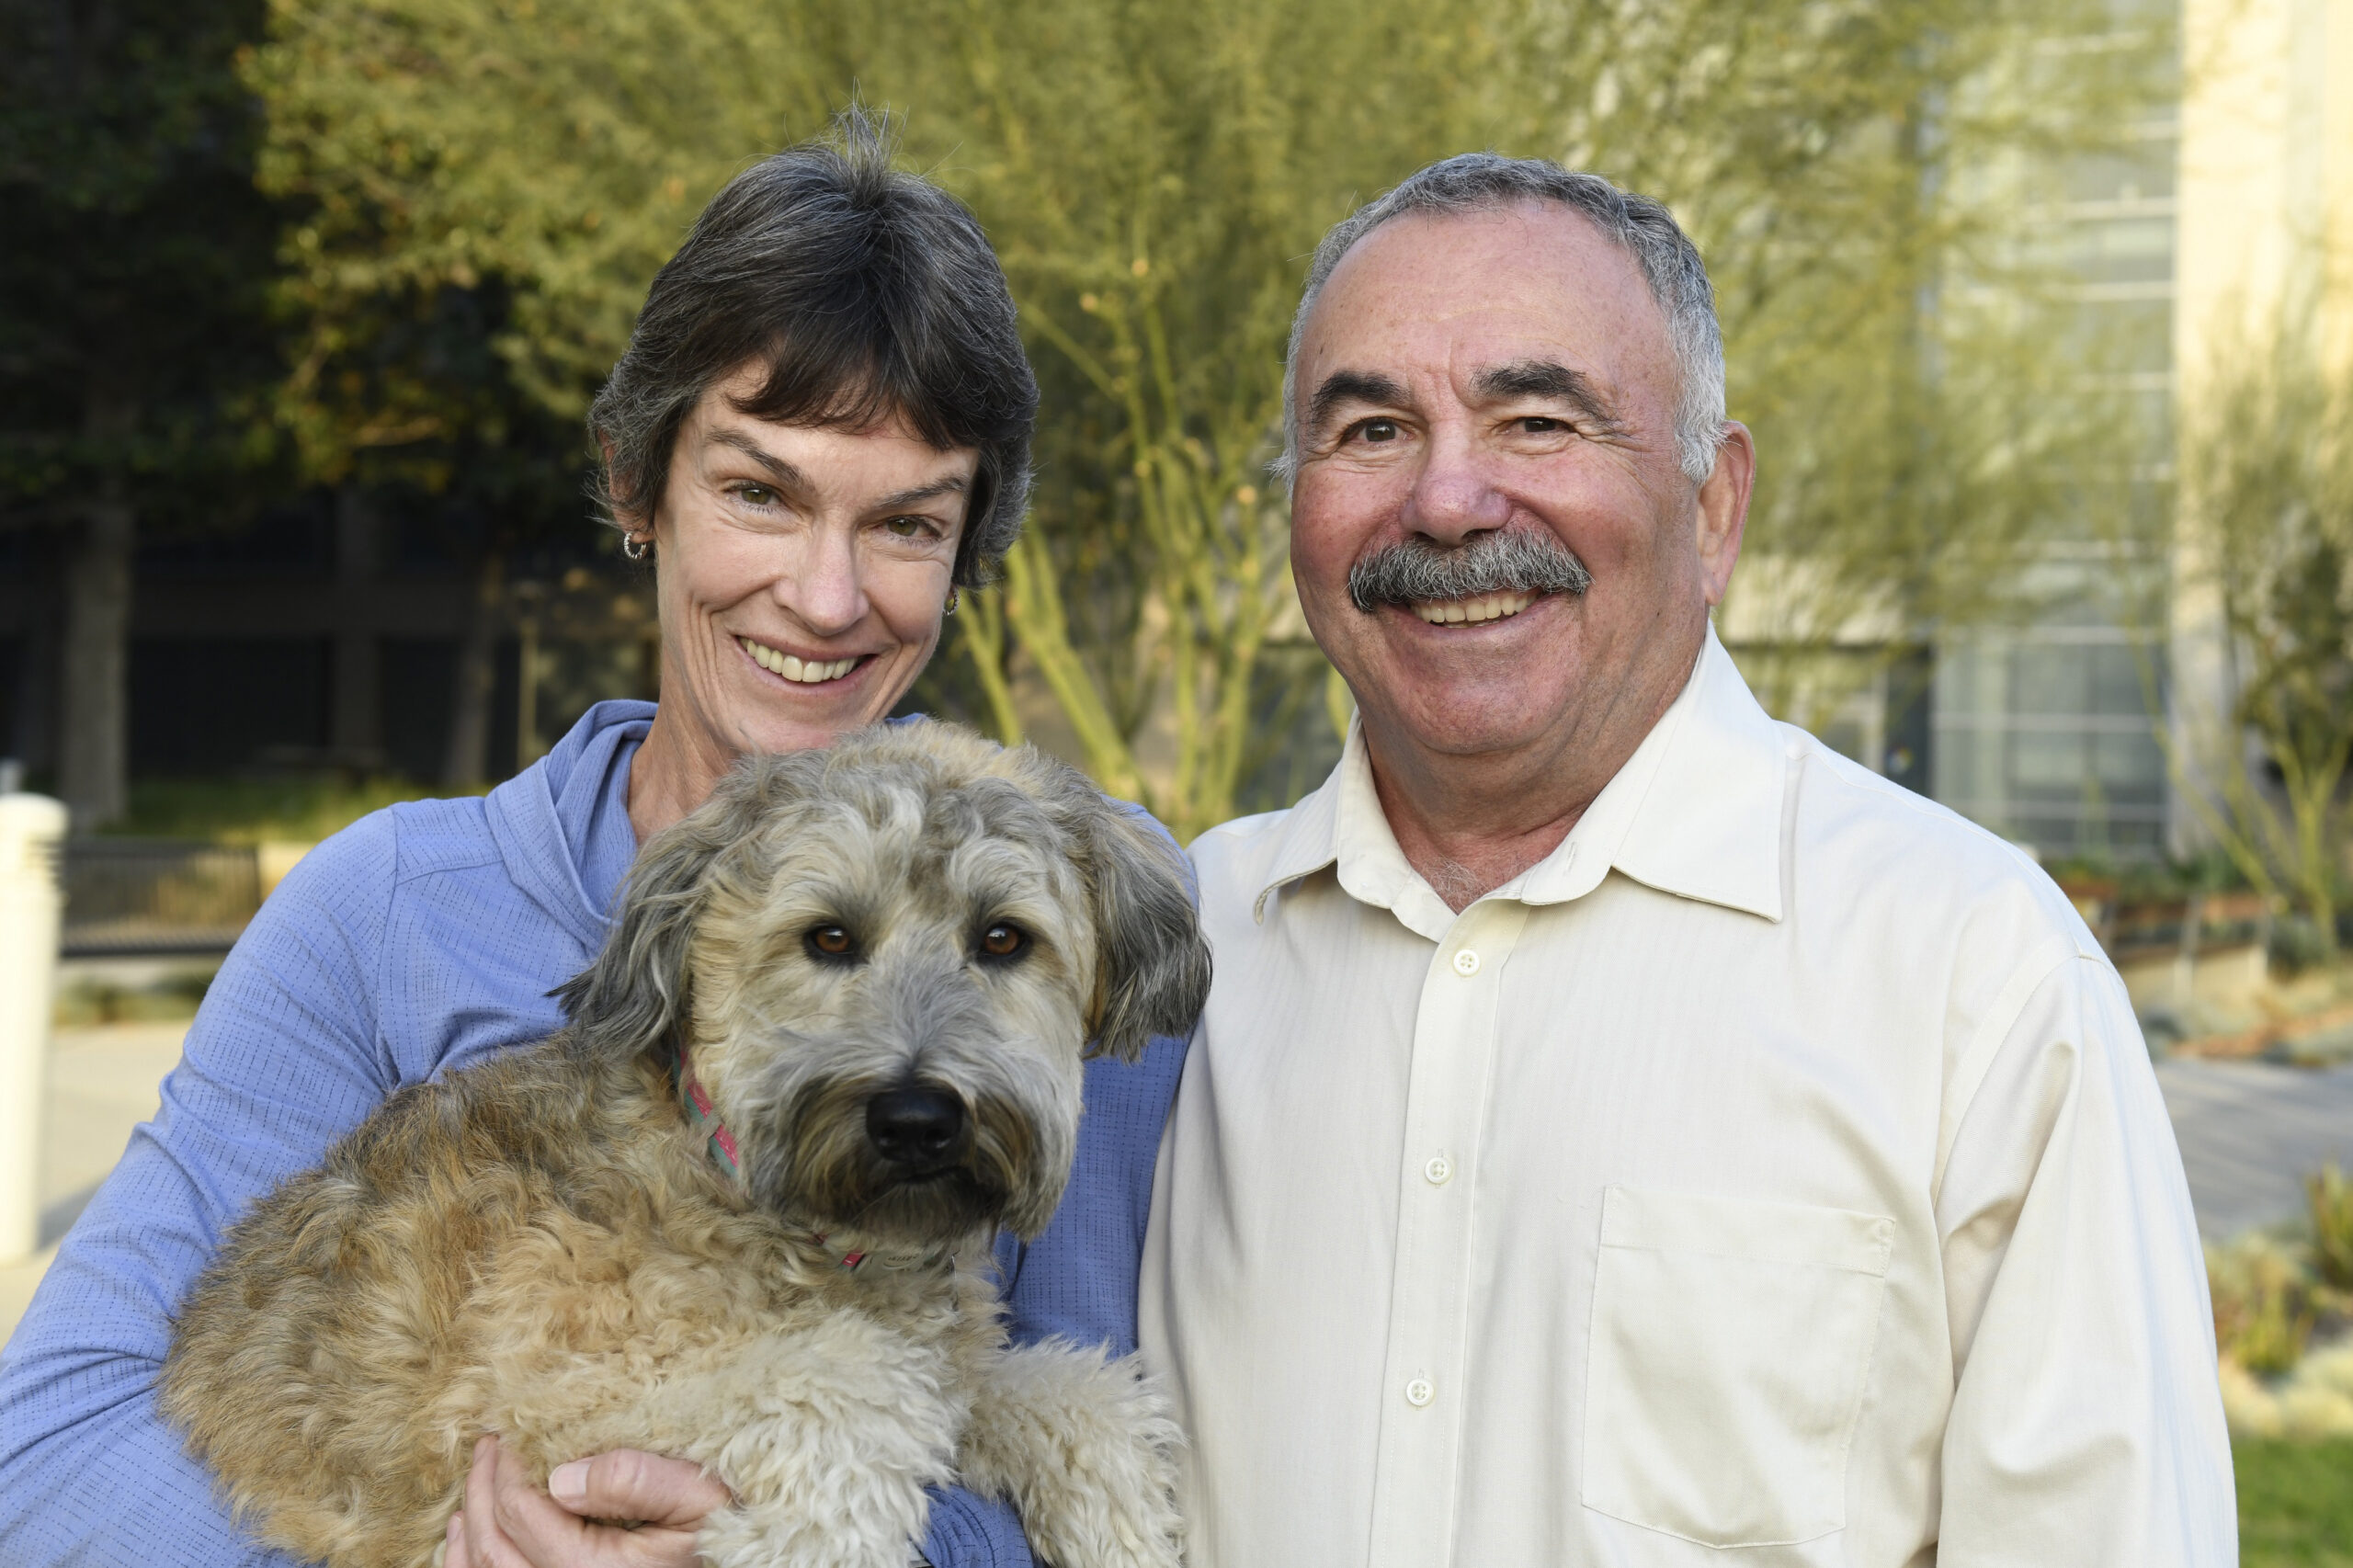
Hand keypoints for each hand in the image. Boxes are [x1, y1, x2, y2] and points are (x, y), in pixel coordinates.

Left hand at [444, 1435, 730, 1567]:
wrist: (746, 1553)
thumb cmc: (728, 1525)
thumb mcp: (698, 1493)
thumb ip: (636, 1479)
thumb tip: (561, 1475)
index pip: (522, 1511)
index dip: (506, 1468)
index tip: (509, 1432)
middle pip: (493, 1544)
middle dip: (481, 1489)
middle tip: (488, 1446)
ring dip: (469, 1524)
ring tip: (472, 1485)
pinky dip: (467, 1562)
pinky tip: (464, 1537)